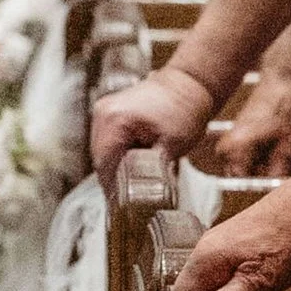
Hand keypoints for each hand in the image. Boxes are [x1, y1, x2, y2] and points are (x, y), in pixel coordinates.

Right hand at [91, 62, 216, 194]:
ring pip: (103, 152)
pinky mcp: (110, 114)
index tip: (120, 207)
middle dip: (114, 180)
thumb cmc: (186, 107)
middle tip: (127, 201)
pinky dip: (118, 156)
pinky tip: (131, 166)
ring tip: (130, 186)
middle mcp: (103, 114)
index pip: (105, 165)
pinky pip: (108, 142)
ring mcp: (104, 112)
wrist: (190, 83)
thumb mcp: (172, 145)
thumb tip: (141, 196)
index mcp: (114, 119)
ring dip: (115, 168)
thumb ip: (151, 171)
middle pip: (100, 159)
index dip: (113, 188)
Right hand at [218, 67, 290, 179]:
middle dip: (262, 173)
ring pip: (244, 166)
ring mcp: (228, 141)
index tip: (277, 176)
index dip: (264, 181)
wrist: (282, 81)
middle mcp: (226, 146)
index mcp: (236, 148)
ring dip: (262, 163)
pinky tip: (274, 141)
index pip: (244, 181)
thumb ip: (280, 170)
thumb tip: (276, 187)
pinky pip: (245, 156)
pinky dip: (260, 154)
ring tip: (279, 147)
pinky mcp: (234, 136)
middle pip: (242, 175)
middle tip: (281, 160)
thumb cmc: (286, 107)